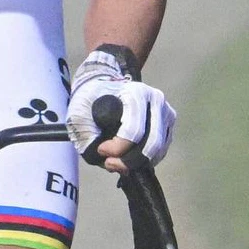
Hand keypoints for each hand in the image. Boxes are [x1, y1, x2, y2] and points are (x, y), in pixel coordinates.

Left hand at [65, 50, 175, 168]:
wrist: (104, 85)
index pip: (134, 130)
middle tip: (108, 163)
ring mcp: (166, 112)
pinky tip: (127, 158)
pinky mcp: (168, 124)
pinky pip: (161, 150)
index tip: (100, 149)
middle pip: (152, 143)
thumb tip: (106, 162)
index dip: (117, 148)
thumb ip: (88, 137)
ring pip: (158, 150)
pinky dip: (145, 160)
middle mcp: (156, 100)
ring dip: (136, 162)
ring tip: (116, 162)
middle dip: (129, 161)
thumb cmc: (92, 97)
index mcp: (136, 93)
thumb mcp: (80, 113)